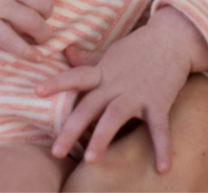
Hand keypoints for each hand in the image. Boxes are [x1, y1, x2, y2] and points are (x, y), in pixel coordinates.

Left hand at [36, 7, 207, 172]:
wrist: (171, 38)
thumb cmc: (137, 49)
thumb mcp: (110, 54)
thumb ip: (89, 61)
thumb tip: (66, 52)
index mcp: (103, 72)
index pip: (76, 76)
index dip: (57, 83)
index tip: (37, 91)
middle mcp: (116, 83)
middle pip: (90, 105)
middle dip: (72, 128)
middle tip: (56, 151)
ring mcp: (137, 93)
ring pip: (115, 115)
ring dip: (102, 137)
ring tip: (91, 161)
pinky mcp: (159, 101)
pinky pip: (159, 127)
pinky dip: (162, 147)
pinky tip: (163, 169)